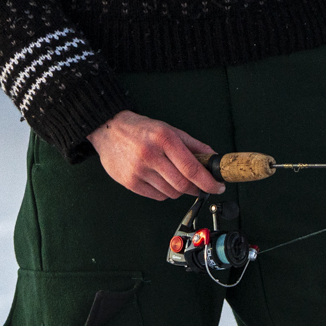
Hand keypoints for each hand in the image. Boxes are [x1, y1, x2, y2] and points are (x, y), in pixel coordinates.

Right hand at [89, 111, 222, 200]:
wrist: (107, 130)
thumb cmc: (141, 129)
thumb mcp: (169, 129)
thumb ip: (192, 145)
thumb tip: (213, 158)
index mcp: (164, 139)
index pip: (191, 168)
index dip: (208, 182)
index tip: (218, 187)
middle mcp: (150, 155)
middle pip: (183, 185)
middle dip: (197, 189)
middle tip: (201, 186)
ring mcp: (138, 171)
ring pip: (171, 193)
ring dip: (180, 190)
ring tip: (175, 178)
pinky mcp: (129, 182)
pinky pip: (157, 196)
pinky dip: (165, 192)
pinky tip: (161, 180)